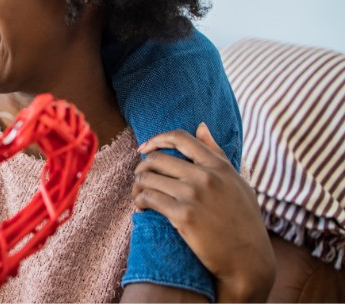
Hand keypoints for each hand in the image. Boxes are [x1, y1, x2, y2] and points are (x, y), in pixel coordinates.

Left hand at [132, 124, 274, 302]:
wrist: (249, 261)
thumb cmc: (244, 222)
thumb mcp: (237, 182)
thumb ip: (217, 153)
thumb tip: (200, 125)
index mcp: (219, 166)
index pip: (181, 138)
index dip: (156, 139)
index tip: (144, 148)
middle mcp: (206, 176)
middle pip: (157, 158)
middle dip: (143, 167)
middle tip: (140, 178)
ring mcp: (194, 195)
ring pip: (148, 178)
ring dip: (138, 185)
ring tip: (140, 194)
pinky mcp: (183, 216)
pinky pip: (148, 198)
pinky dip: (140, 202)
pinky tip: (142, 207)